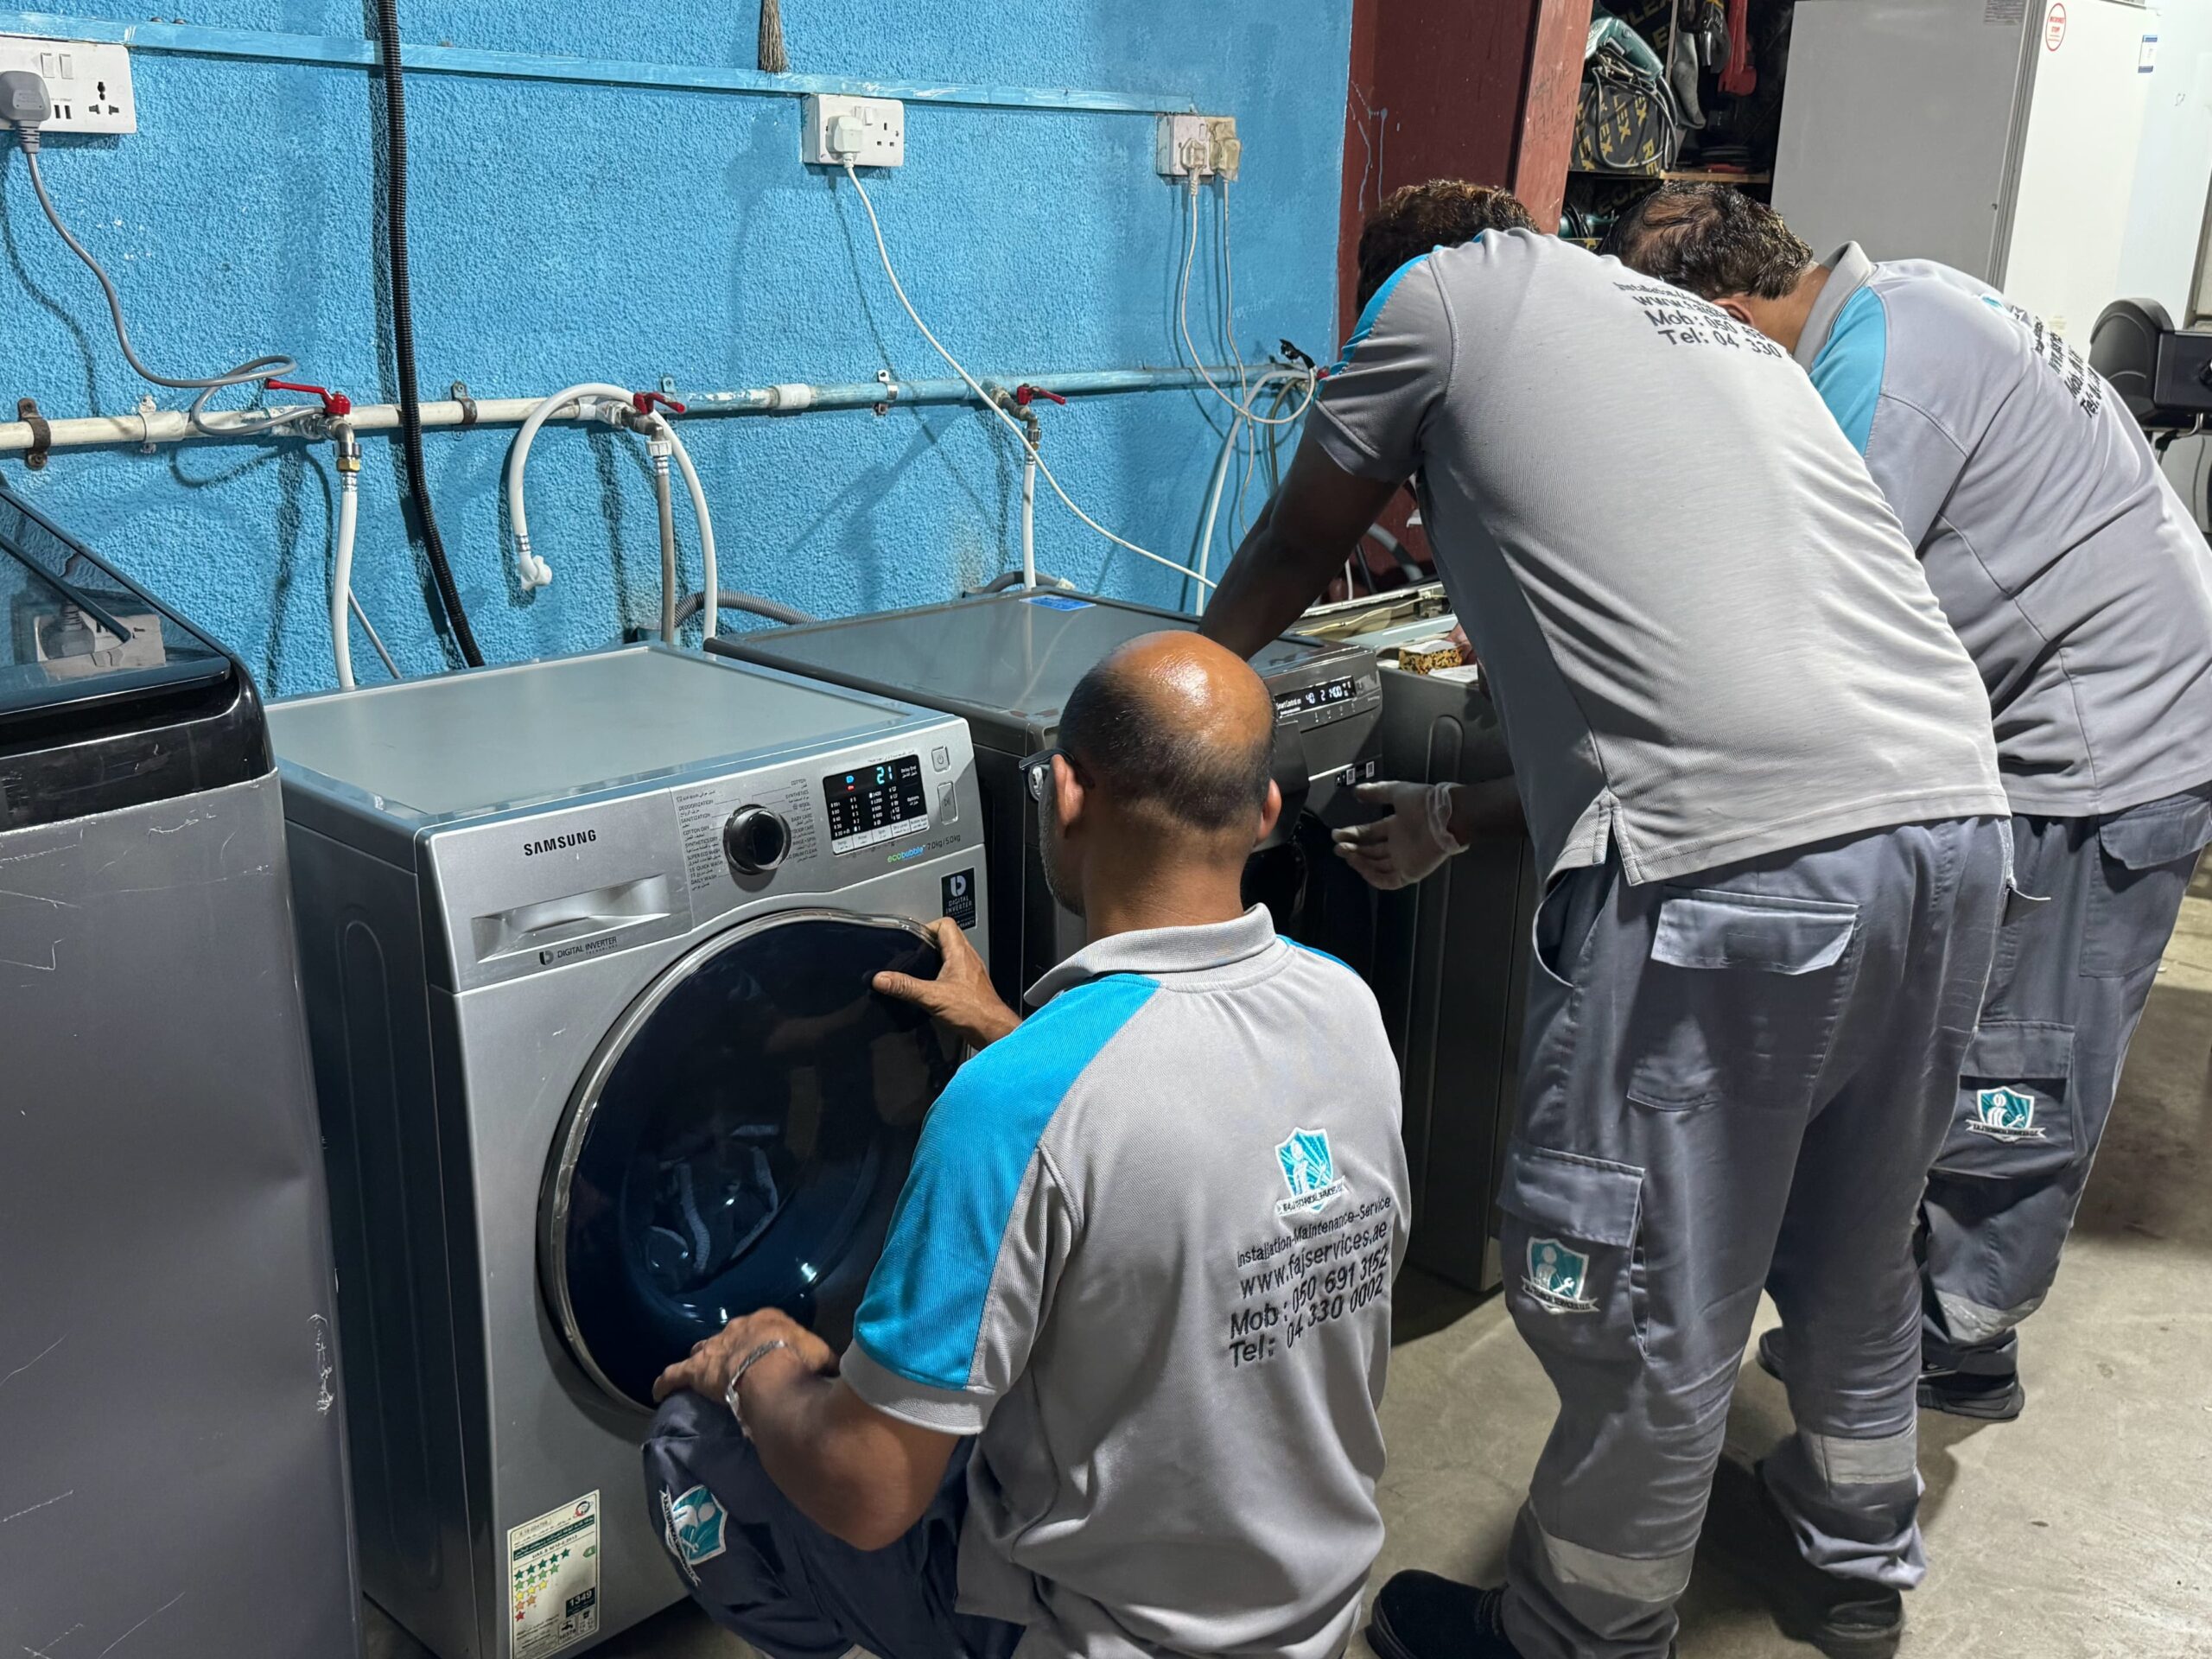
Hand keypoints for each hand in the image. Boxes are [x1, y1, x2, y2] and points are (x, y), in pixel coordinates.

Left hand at [651, 1308, 835, 1404]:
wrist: (770, 1369)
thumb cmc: (798, 1361)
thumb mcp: (821, 1358)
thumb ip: (822, 1364)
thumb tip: (833, 1374)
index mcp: (768, 1320)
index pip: (761, 1328)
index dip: (762, 1344)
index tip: (766, 1355)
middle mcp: (737, 1328)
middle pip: (728, 1337)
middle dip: (730, 1349)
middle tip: (735, 1366)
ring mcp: (713, 1347)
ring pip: (701, 1351)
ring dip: (702, 1361)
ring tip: (702, 1373)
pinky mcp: (695, 1371)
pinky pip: (674, 1375)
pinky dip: (666, 1382)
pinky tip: (658, 1391)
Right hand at [874, 917, 1018, 1049]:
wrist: (993, 1030)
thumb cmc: (974, 1011)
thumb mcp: (932, 997)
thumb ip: (905, 987)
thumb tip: (882, 978)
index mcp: (960, 953)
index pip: (945, 924)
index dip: (927, 926)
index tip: (913, 938)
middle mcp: (969, 958)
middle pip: (948, 937)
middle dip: (929, 942)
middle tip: (914, 952)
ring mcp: (972, 971)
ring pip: (953, 954)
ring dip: (937, 957)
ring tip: (921, 967)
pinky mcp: (972, 985)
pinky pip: (956, 970)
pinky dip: (943, 973)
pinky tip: (933, 986)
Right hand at [1332, 780, 1467, 890]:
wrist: (1446, 817)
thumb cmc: (1424, 803)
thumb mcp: (1396, 792)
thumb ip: (1376, 792)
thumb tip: (1357, 791)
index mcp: (1396, 826)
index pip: (1370, 833)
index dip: (1353, 834)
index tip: (1338, 834)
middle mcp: (1399, 844)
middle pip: (1370, 851)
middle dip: (1353, 849)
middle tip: (1337, 846)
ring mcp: (1404, 860)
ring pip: (1376, 866)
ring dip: (1359, 862)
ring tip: (1345, 854)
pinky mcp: (1409, 873)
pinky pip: (1387, 880)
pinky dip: (1372, 876)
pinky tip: (1360, 867)